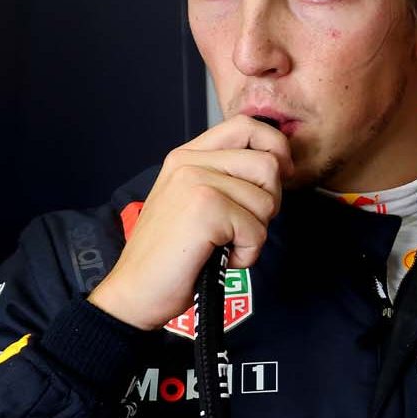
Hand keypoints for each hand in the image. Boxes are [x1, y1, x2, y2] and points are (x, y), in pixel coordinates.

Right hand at [89, 116, 293, 329]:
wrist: (136, 291)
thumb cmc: (171, 254)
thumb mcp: (193, 203)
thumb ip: (225, 179)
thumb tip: (278, 165)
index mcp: (187, 157)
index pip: (245, 126)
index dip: (275, 148)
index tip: (280, 176)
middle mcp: (189, 163)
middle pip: (268, 165)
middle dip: (269, 203)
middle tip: (240, 227)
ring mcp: (196, 183)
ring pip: (266, 201)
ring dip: (255, 234)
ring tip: (222, 245)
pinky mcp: (205, 210)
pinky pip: (257, 231)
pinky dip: (246, 254)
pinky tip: (219, 259)